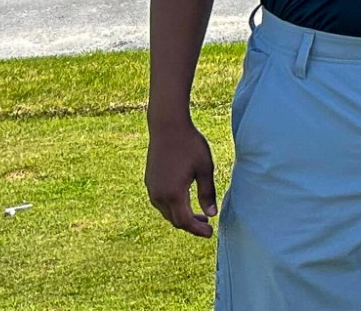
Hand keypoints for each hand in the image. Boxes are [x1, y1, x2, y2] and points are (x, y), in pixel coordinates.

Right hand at [146, 117, 218, 236]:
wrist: (167, 126)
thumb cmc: (190, 145)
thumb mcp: (205, 168)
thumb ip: (208, 193)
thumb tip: (211, 214)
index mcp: (174, 193)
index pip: (185, 221)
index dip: (198, 230)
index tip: (211, 233)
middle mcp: (159, 195)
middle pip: (175, 220)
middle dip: (191, 226)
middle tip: (207, 226)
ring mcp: (152, 189)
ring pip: (167, 213)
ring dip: (182, 217)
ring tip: (199, 216)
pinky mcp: (149, 182)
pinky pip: (161, 203)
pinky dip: (174, 208)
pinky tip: (185, 202)